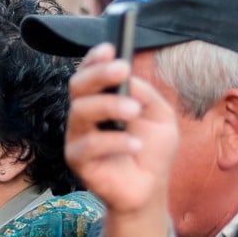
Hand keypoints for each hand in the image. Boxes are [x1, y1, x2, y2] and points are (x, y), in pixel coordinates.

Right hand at [64, 44, 177, 213]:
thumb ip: (145, 95)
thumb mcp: (160, 116)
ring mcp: (77, 137)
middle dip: (98, 74)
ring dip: (109, 105)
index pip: (89, 73)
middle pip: (77, 87)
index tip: (110, 48)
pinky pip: (89, 146)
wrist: (149, 189)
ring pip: (80, 112)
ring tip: (134, 110)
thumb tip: (127, 80)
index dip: (94, 59)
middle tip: (123, 70)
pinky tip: (135, 144)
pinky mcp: (77, 161)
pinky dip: (115, 142)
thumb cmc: (152, 151)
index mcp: (101, 99)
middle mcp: (84, 116)